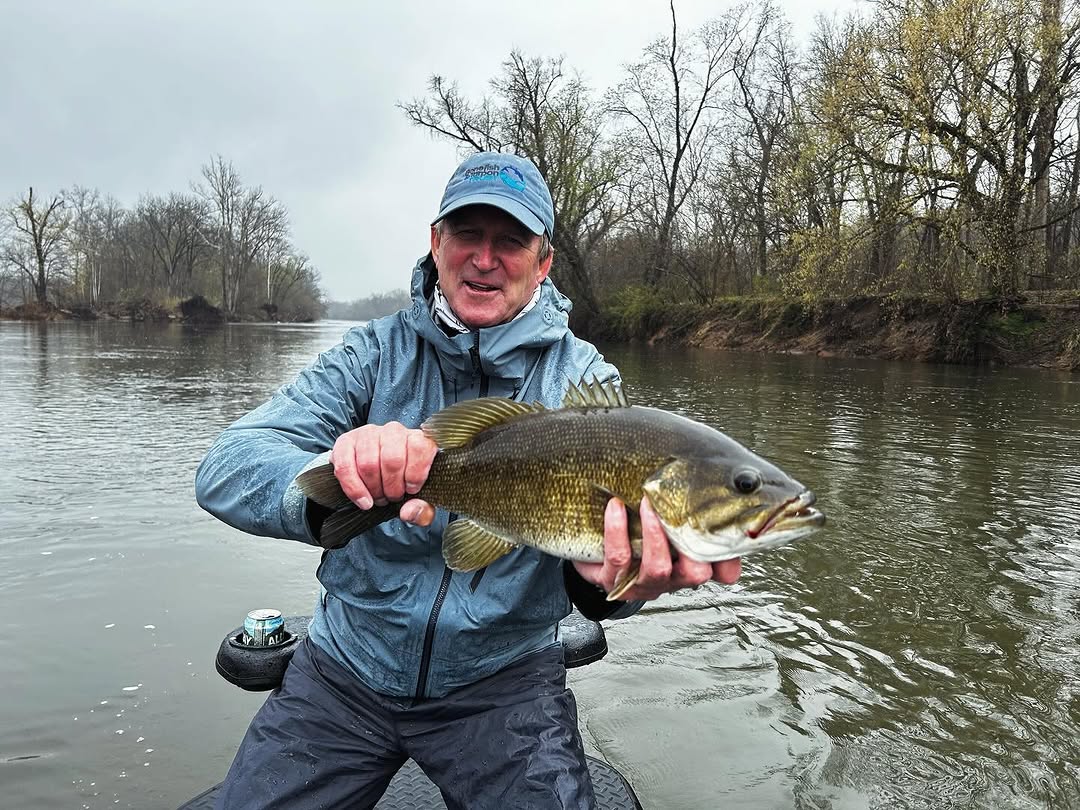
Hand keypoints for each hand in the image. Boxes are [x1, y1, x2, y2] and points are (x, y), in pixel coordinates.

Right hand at [330, 422, 437, 525]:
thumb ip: (422, 509)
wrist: (374, 474)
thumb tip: (409, 512)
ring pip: (368, 464)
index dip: (415, 473)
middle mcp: (393, 431)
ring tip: (378, 498)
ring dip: (373, 489)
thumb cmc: (401, 483)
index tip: (411, 490)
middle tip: (392, 498)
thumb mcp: (418, 498)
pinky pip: (345, 466)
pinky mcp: (346, 442)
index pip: (419, 447)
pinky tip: (363, 500)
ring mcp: (368, 433)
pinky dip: (354, 489)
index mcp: (417, 438)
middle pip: (392, 459)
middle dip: (392, 487)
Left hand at [573, 495, 740, 600]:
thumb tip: (711, 481)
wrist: (592, 544)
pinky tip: (615, 507)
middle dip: (693, 546)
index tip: (731, 533)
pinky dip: (617, 530)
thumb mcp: (665, 518)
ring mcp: (642, 583)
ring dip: (655, 533)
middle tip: (682, 512)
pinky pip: (619, 558)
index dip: (730, 559)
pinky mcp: (612, 580)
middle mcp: (671, 578)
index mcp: (690, 563)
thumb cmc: (635, 527)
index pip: (723, 570)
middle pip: (695, 574)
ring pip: (657, 568)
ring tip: (647, 502)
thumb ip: (687, 506)